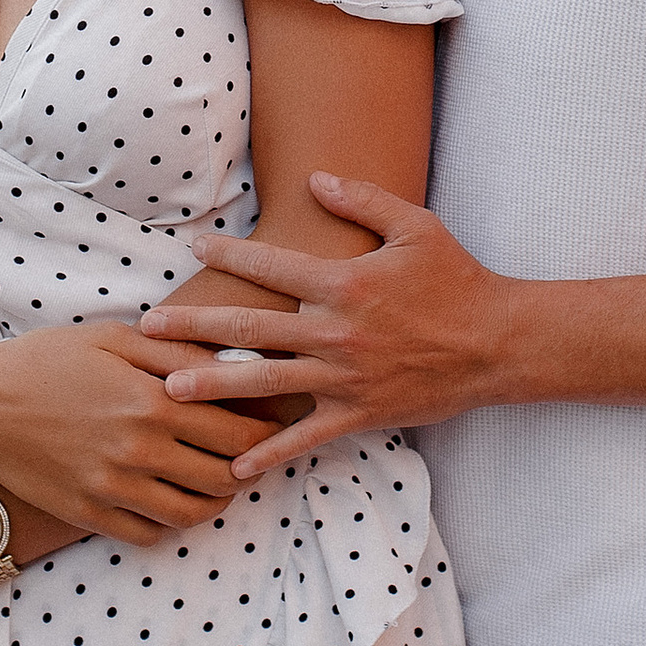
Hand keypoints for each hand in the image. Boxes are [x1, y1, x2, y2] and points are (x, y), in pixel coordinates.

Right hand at [0, 320, 250, 541]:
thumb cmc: (46, 361)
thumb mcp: (113, 338)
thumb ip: (177, 351)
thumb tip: (233, 362)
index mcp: (153, 403)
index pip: (240, 433)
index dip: (266, 433)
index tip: (269, 425)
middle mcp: (139, 452)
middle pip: (225, 478)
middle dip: (248, 468)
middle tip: (250, 456)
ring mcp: (114, 489)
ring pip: (192, 514)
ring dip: (215, 501)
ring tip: (216, 481)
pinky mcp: (89, 515)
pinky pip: (148, 535)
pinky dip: (169, 523)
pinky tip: (168, 499)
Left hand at [142, 176, 515, 479]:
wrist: (496, 342)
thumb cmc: (456, 278)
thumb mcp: (414, 225)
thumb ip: (362, 199)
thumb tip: (314, 178)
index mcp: (344, 283)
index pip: (272, 267)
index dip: (229, 256)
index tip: (193, 249)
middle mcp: (336, 331)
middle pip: (251, 327)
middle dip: (195, 325)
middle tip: (148, 327)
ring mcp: (344, 377)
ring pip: (267, 382)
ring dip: (215, 386)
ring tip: (170, 389)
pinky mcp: (359, 413)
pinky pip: (306, 437)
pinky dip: (270, 454)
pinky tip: (235, 467)